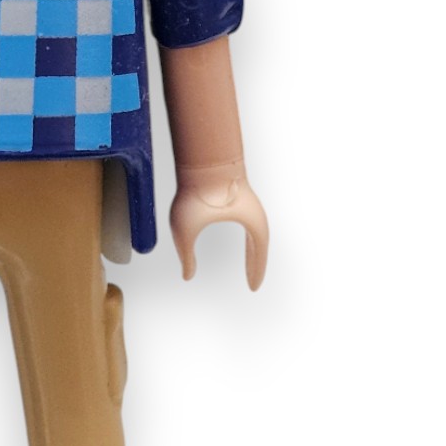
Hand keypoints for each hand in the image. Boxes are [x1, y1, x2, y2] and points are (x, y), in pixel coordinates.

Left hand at [170, 160, 267, 289]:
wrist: (201, 157)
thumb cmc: (195, 192)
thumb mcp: (185, 230)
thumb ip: (186, 255)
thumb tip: (187, 276)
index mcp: (252, 223)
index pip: (259, 254)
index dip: (256, 271)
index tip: (253, 287)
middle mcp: (254, 213)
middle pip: (260, 244)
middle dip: (256, 263)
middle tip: (253, 281)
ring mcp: (247, 202)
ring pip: (256, 232)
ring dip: (254, 249)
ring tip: (251, 263)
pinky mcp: (238, 194)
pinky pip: (246, 220)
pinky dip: (246, 233)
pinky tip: (240, 236)